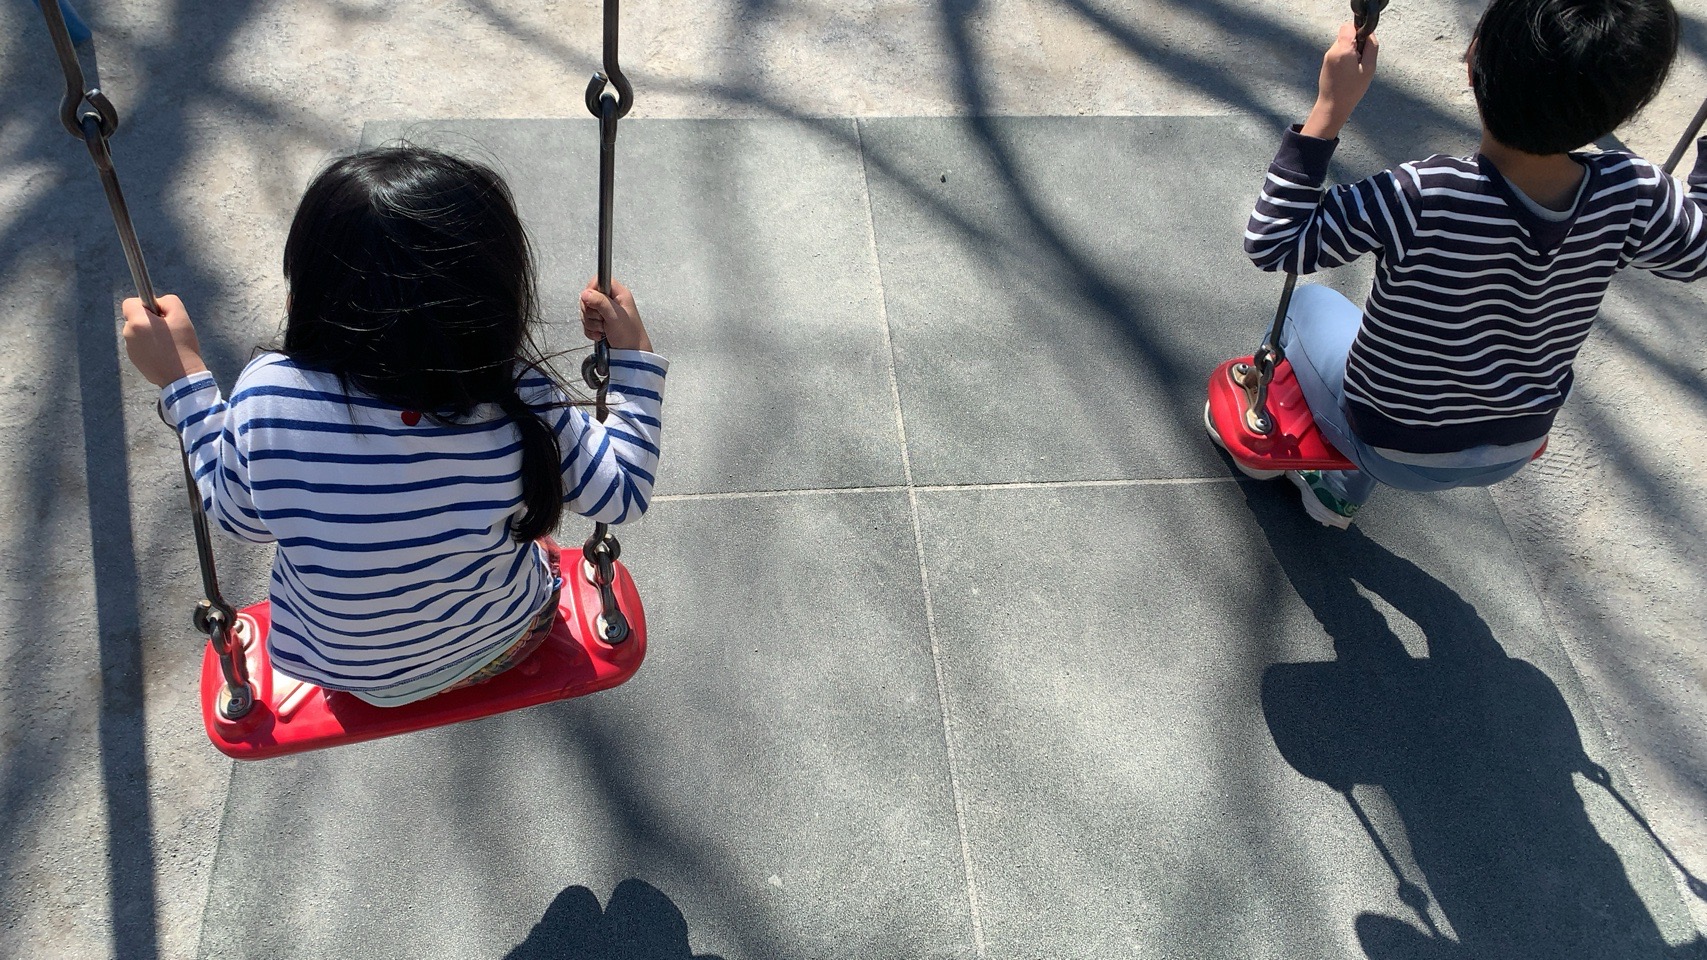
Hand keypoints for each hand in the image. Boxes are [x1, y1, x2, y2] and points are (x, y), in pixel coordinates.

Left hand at [121, 294, 208, 386]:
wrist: (182, 378)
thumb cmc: (183, 346)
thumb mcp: (182, 316)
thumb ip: (168, 301)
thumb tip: (157, 303)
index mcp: (138, 322)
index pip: (130, 303)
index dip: (145, 305)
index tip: (159, 314)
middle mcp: (129, 334)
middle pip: (135, 318)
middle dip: (149, 320)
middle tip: (168, 330)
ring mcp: (130, 348)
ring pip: (137, 332)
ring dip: (149, 333)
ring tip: (168, 344)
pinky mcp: (134, 359)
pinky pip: (140, 345)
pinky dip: (149, 346)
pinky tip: (164, 354)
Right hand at [580, 278, 651, 352]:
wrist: (631, 353)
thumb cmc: (630, 335)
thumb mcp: (615, 316)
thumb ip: (600, 302)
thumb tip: (585, 293)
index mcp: (618, 294)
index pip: (598, 281)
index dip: (591, 290)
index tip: (592, 303)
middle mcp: (611, 301)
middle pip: (588, 297)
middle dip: (591, 312)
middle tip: (602, 319)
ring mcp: (605, 312)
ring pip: (586, 311)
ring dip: (591, 323)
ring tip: (603, 328)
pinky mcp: (600, 322)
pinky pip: (586, 322)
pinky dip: (590, 330)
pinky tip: (600, 334)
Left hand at [1301, 22, 1377, 140]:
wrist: (1333, 105)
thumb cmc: (1352, 90)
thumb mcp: (1369, 68)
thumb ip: (1371, 47)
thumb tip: (1369, 33)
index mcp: (1343, 50)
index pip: (1349, 26)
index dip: (1359, 32)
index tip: (1363, 46)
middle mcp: (1332, 50)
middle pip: (1347, 35)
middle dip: (1356, 44)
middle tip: (1360, 62)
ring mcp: (1327, 56)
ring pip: (1343, 44)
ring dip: (1351, 52)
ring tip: (1353, 69)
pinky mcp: (1326, 62)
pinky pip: (1339, 53)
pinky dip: (1346, 59)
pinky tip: (1347, 73)